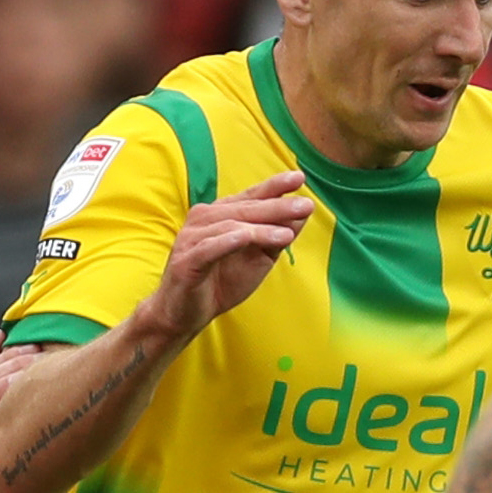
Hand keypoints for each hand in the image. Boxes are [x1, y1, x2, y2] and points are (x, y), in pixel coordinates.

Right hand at [141, 175, 316, 344]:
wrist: (186, 314)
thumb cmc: (221, 282)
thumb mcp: (258, 258)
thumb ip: (276, 236)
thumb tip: (302, 215)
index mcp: (221, 215)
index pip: (251, 197)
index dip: (273, 186)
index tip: (299, 177)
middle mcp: (204, 220)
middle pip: (245, 209)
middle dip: (277, 207)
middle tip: (305, 206)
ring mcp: (192, 239)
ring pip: (230, 226)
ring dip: (260, 228)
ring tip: (287, 235)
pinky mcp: (186, 261)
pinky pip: (209, 248)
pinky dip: (229, 242)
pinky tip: (247, 238)